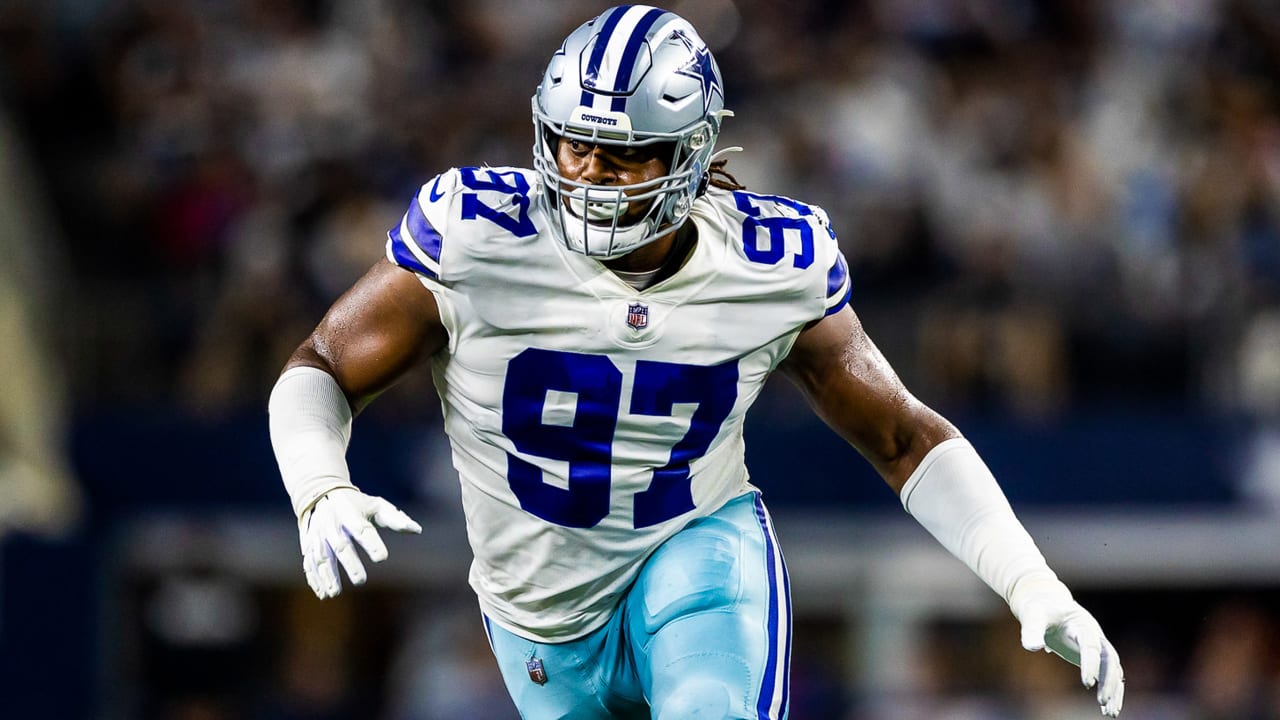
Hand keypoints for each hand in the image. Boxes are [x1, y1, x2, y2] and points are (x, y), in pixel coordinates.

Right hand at [298, 487, 421, 598]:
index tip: (382, 558)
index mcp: (350, 513)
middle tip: (361, 581)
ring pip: (321, 557)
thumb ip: (395, 518)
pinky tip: (323, 593)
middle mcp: (332, 525)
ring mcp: (317, 536)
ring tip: (335, 592)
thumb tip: (417, 530)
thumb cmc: (355, 504)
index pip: (362, 529)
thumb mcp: (376, 505)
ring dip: (327, 575)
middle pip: (340, 546)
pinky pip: (308, 563)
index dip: (372, 543)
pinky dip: (314, 578)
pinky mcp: (309, 545)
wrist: (320, 494)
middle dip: (349, 563)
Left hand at [1013, 583, 1124, 716]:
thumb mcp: (1032, 615)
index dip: (1090, 664)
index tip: (1087, 684)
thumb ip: (1032, 630)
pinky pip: (1107, 675)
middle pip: (1110, 659)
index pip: (1090, 645)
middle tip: (1101, 701)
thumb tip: (1032, 648)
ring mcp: (1097, 646)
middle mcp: (1094, 635)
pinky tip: (1107, 710)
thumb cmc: (1039, 609)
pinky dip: (1110, 691)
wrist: (1046, 603)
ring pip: (1113, 669)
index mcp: (1081, 623)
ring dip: (1114, 690)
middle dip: (1108, 681)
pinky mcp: (1094, 657)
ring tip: (1110, 714)